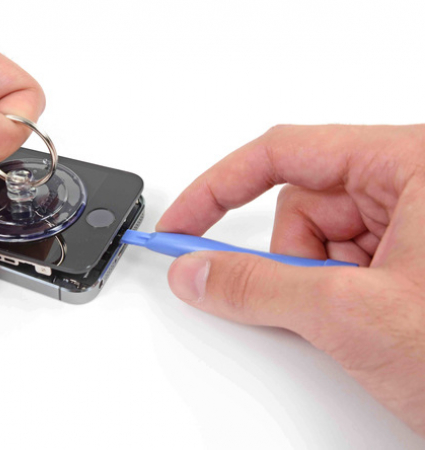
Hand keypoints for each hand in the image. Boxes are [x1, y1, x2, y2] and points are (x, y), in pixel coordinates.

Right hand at [157, 125, 424, 434]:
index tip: (182, 222)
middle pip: (305, 203)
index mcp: (415, 161)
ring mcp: (416, 220)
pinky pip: (340, 262)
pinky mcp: (412, 254)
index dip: (219, 188)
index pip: (283, 154)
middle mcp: (416, 181)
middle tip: (318, 306)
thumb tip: (197, 272)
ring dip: (318, 285)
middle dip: (294, 260)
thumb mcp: (352, 315)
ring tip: (361, 321)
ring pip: (319, 240)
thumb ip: (258, 286)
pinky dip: (335, 295)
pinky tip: (371, 322)